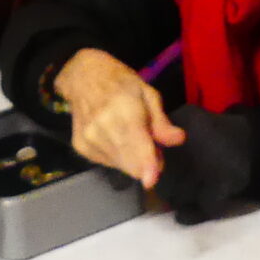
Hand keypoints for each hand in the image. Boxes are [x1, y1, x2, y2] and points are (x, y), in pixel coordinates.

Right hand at [56, 48, 186, 189]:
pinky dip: (118, 155)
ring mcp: (88, 141)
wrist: (82, 77)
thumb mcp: (147, 93)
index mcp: (123, 111)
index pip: (135, 144)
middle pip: (131, 164)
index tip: (151, 181)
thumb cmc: (119, 82)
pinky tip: (115, 136)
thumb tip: (178, 139)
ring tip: (130, 134)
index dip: (146, 165)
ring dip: (133, 159)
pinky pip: (110, 163)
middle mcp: (102, 129)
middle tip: (151, 142)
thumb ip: (161, 121)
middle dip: (147, 162)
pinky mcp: (81, 148)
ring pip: (122, 167)